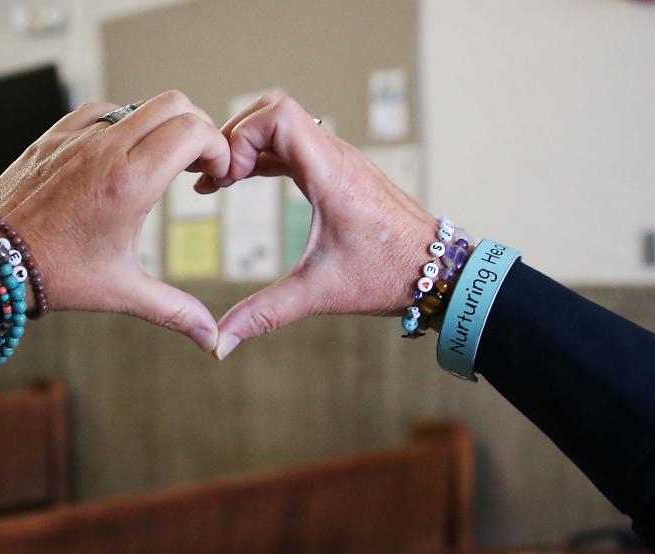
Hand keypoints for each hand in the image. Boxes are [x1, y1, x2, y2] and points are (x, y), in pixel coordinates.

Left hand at [0, 90, 229, 351]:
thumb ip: (176, 311)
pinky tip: (120, 156)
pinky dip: (123, 125)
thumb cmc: (56, 275)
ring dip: (160, 126)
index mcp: (130, 181)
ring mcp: (77, 137)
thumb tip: (212, 340)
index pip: (192, 132)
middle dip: (197, 130)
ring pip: (139, 104)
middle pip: (174, 105)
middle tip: (196, 166)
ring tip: (159, 163)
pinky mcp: (55, 136)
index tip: (214, 176)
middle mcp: (105, 149)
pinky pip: (102, 111)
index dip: (217, 148)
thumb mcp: (123, 291)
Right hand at [196, 91, 439, 359]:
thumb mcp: (320, 293)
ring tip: (218, 181)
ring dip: (247, 146)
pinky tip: (241, 181)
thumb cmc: (389, 275)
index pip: (278, 115)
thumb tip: (219, 343)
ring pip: (284, 125)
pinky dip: (263, 156)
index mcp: (331, 173)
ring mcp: (340, 161)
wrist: (442, 271)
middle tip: (213, 176)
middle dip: (236, 136)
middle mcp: (336, 157)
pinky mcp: (341, 173)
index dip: (242, 137)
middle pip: (274, 109)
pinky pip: (294, 146)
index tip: (228, 179)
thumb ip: (265, 314)